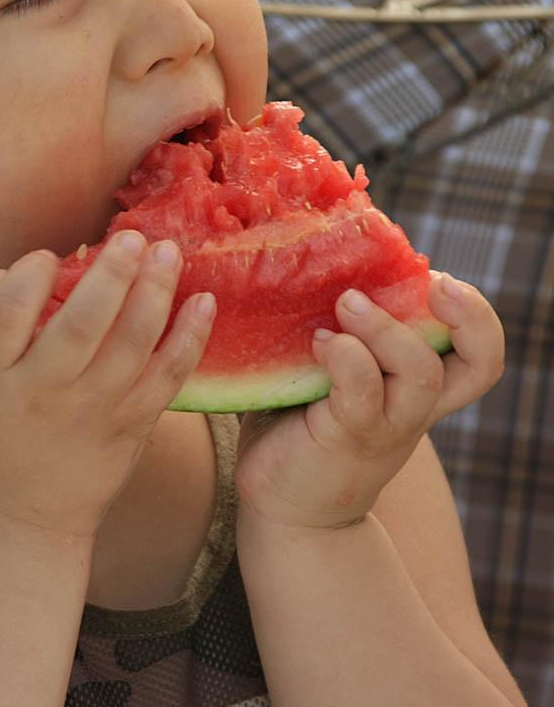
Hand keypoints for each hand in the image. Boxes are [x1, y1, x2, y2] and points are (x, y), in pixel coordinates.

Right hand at [0, 232, 215, 543]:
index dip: (29, 277)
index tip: (46, 256)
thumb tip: (10, 267)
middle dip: (110, 276)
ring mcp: (93, 411)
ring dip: (154, 294)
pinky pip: (167, 379)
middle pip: (80, 326)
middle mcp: (44, 392)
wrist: (16, 521)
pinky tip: (204, 302)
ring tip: (167, 253)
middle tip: (129, 237)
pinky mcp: (131, 427)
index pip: (7, 315)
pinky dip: (189, 340)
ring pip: (132, 347)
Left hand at [234, 272, 504, 529]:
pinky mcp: (345, 436)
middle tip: (430, 278)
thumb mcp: (330, 374)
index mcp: (417, 388)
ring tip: (347, 301)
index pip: (479, 356)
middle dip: (465, 314)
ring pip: (419, 373)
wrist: (286, 506)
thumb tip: (312, 260)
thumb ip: (337, 332)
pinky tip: (317, 343)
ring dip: (385, 328)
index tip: (441, 280)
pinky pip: (360, 392)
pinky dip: (344, 358)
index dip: (477, 317)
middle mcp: (412, 408)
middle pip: (476, 365)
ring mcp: (384, 425)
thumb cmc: (302, 425)